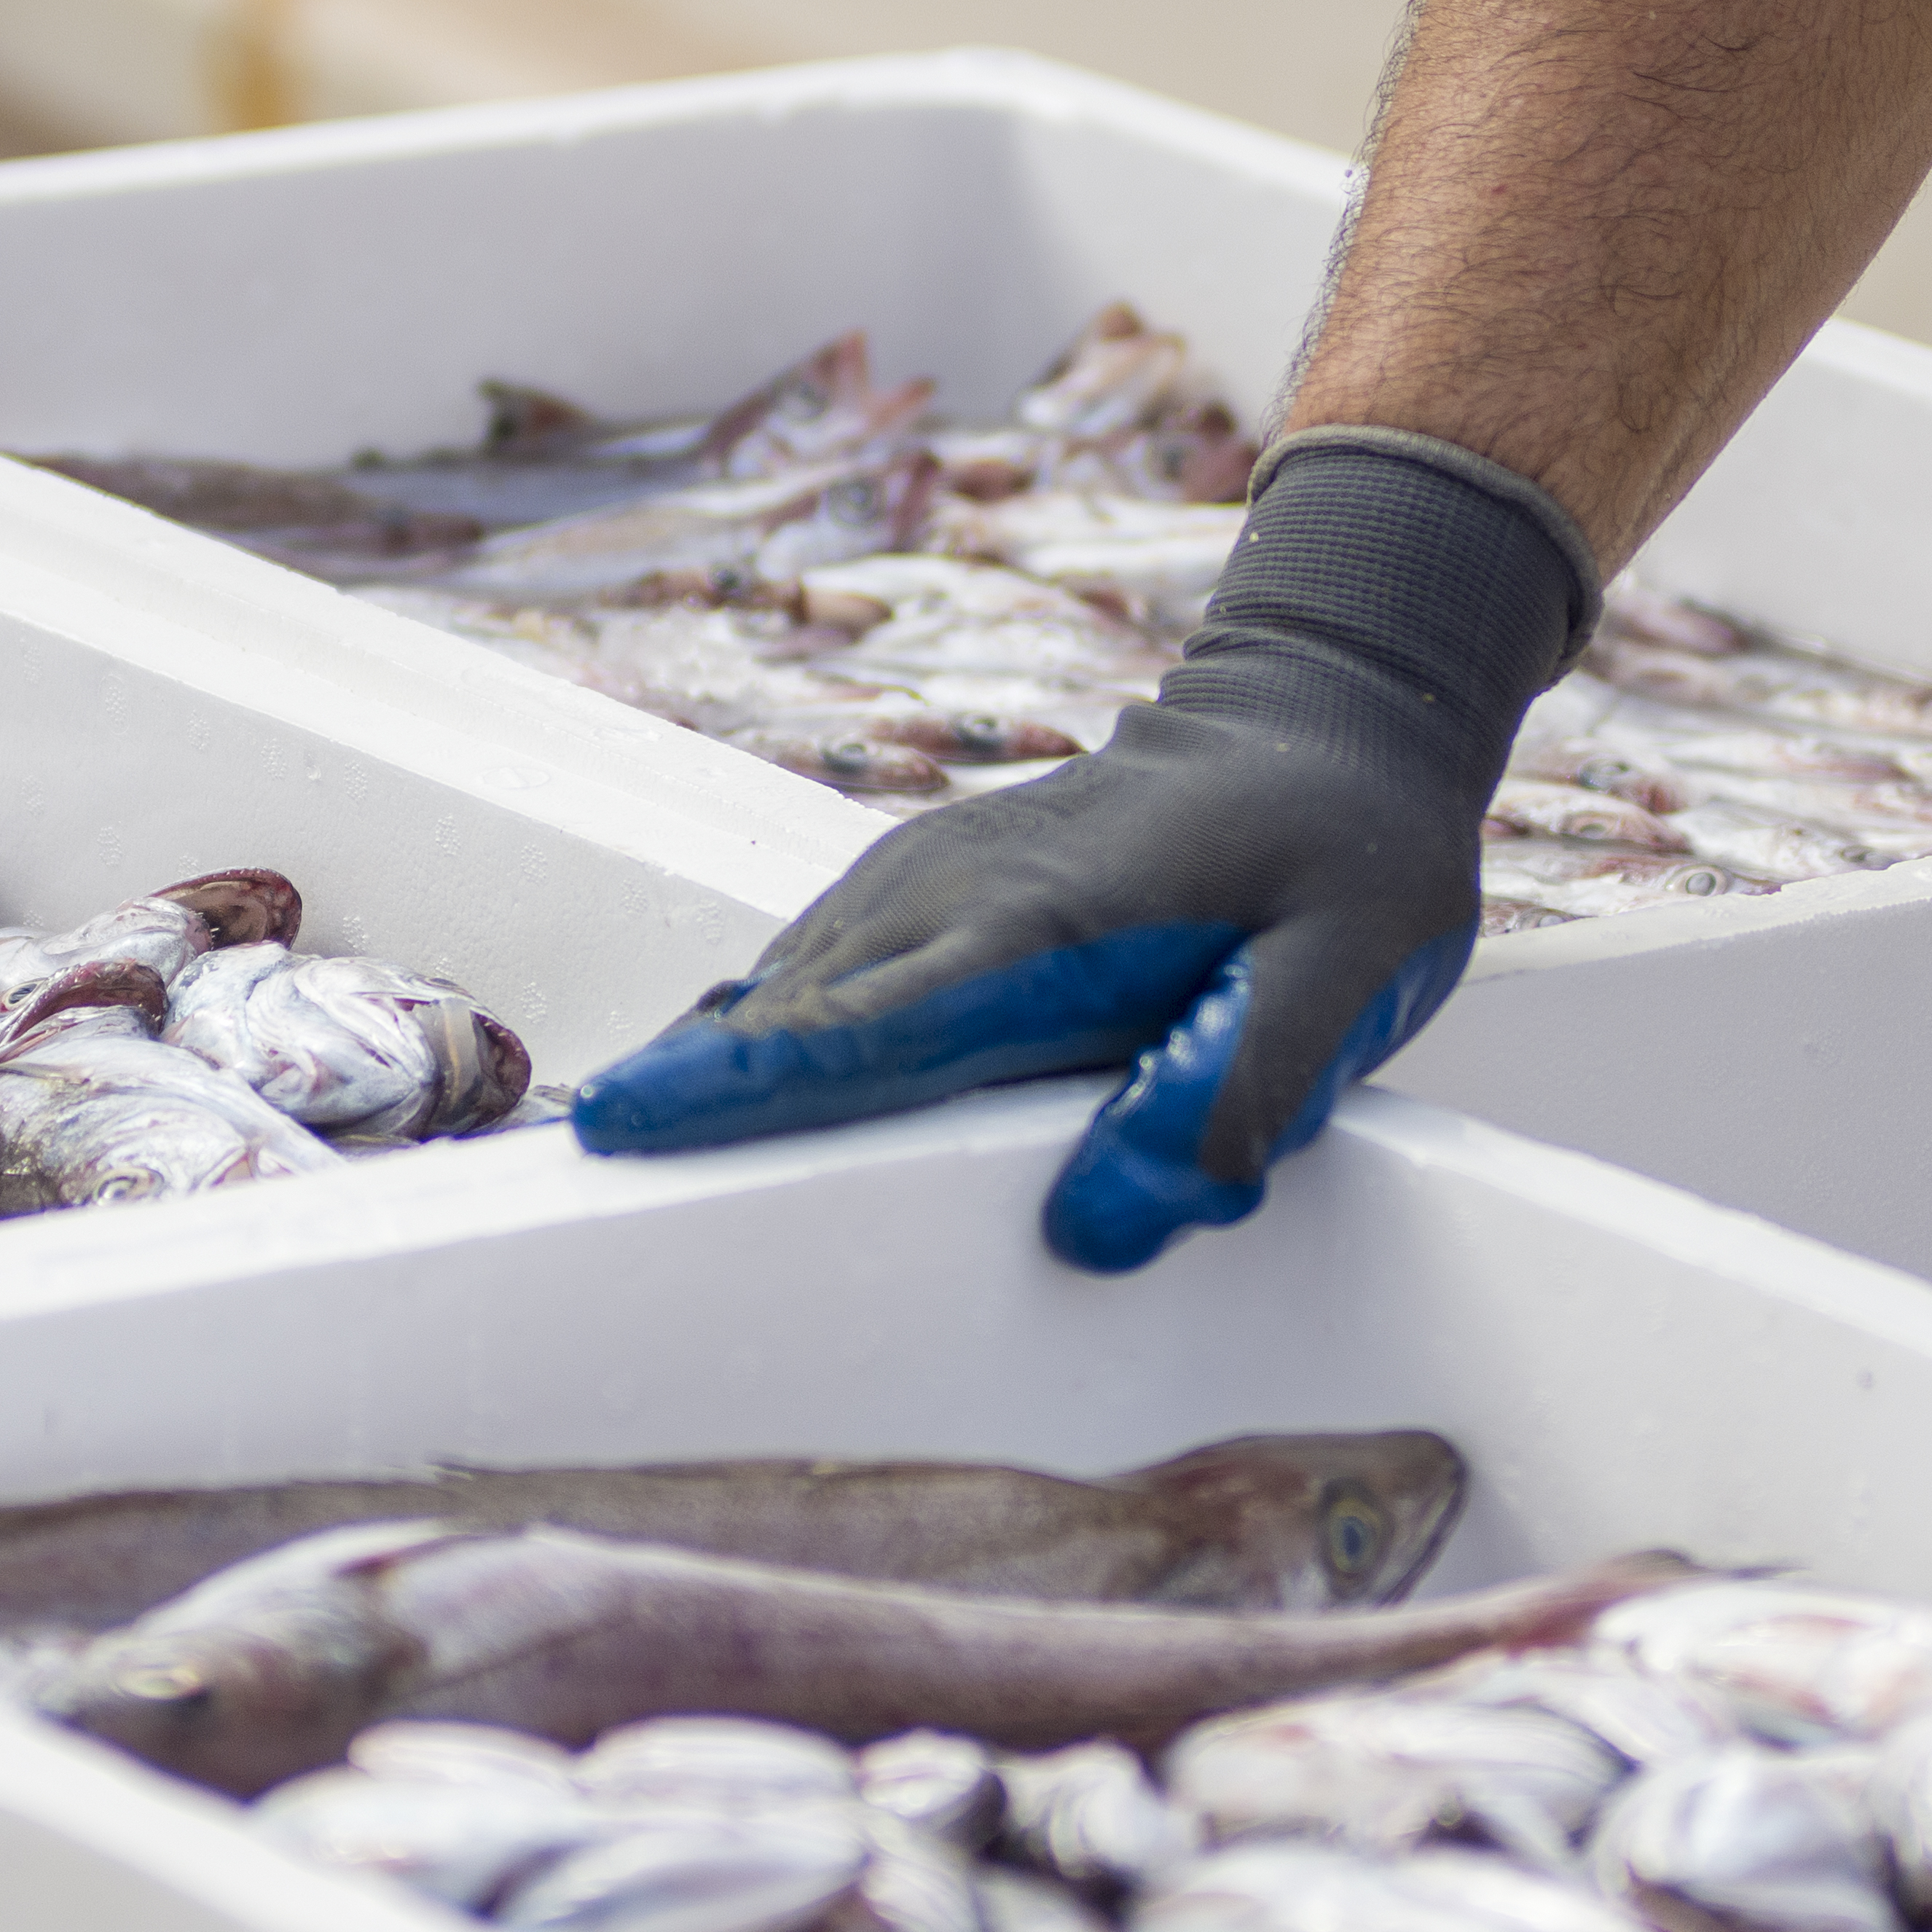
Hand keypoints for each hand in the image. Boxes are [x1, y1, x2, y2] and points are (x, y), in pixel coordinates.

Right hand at [571, 433, 1598, 1270]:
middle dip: (684, 1092)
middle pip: (793, 1013)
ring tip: (616, 1141)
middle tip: (582, 1177)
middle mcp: (961, 897)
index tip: (630, 1131)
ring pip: (791, 985)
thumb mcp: (1348, 979)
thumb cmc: (1350, 853)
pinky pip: (823, 965)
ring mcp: (939, 878)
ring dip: (706, 1060)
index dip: (745, 1089)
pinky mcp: (938, 881)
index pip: (866, 1029)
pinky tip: (712, 1069)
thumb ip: (1233, 1099)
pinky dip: (758, 1021)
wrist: (1340, 704)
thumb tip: (1097, 1227)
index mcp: (1045, 932)